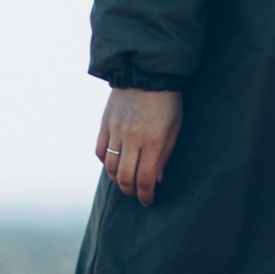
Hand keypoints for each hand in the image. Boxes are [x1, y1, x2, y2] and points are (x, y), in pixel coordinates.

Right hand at [96, 85, 183, 205]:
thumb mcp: (175, 127)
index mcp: (153, 141)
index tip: (147, 201)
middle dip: (130, 192)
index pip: (144, 179)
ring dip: (117, 180)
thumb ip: (165, 154)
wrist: (146, 72)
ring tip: (125, 182)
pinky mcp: (105, 123)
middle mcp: (132, 138)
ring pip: (110, 167)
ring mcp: (116, 131)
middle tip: (136, 195)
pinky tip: (114, 164)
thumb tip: (156, 179)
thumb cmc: (167, 100)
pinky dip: (105, 162)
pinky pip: (100, 151)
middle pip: (125, 178)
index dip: (145, 196)